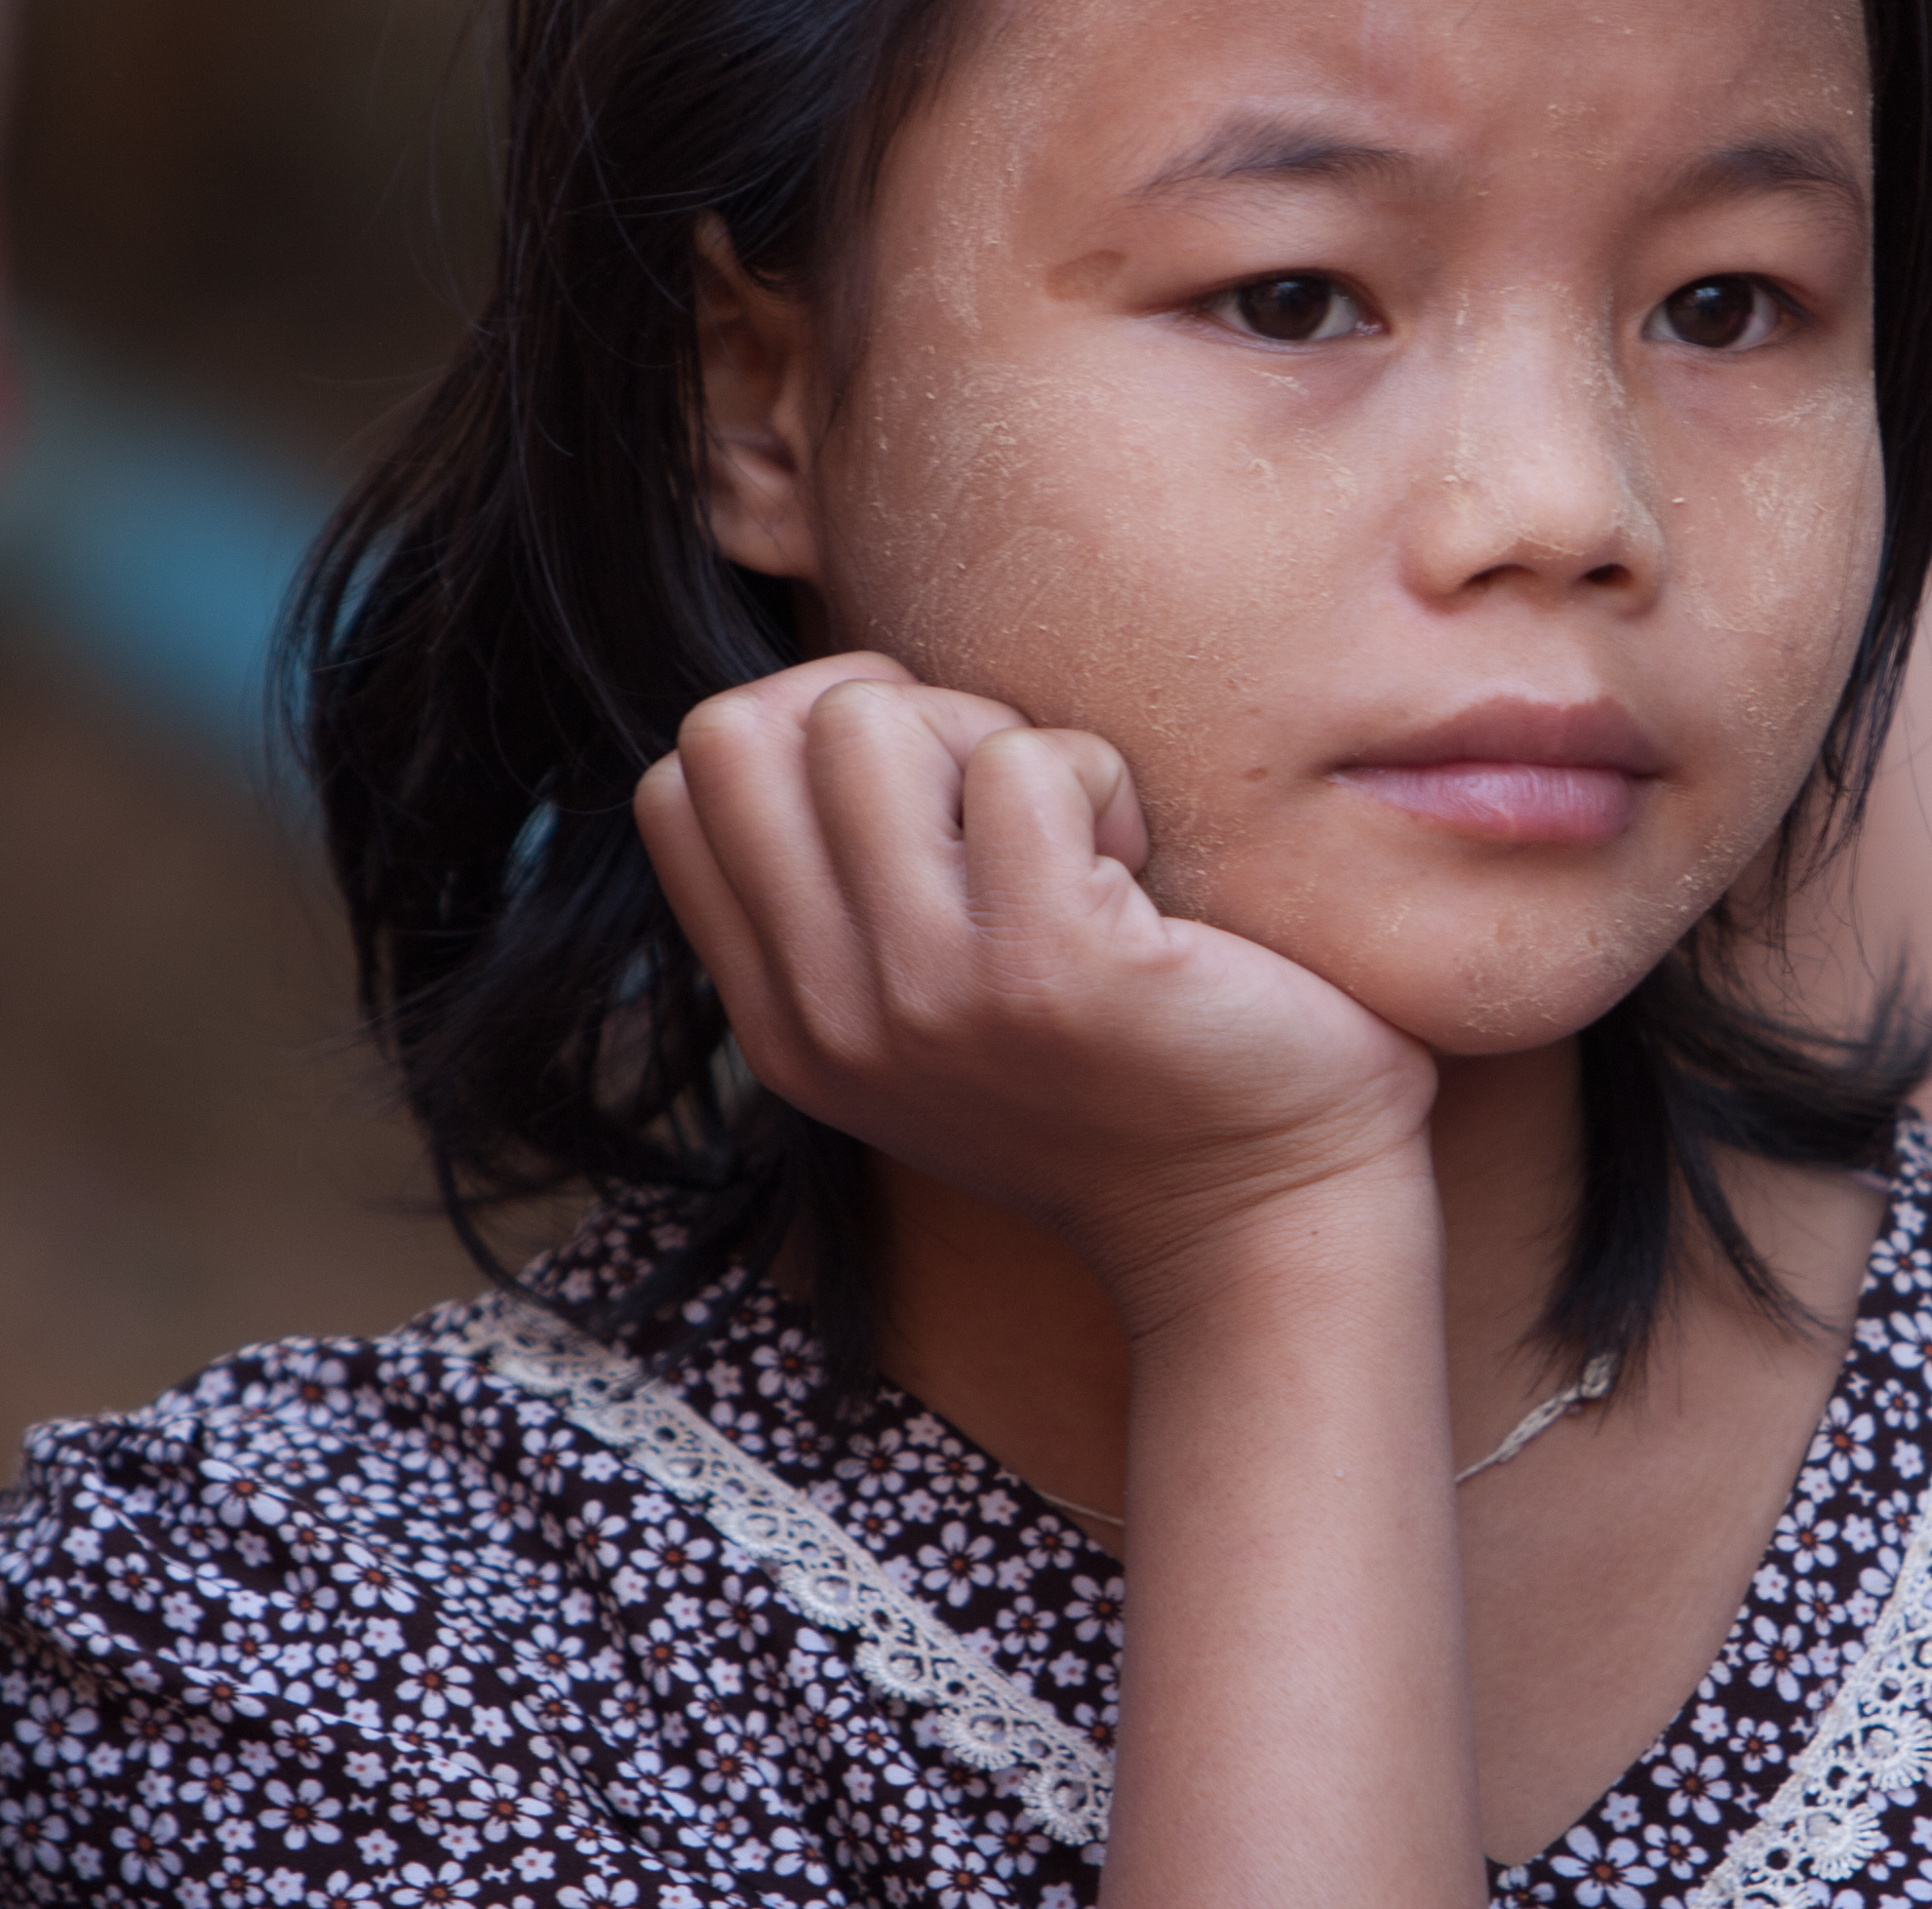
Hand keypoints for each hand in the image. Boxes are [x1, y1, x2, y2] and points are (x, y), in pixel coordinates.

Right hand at [635, 652, 1439, 1326]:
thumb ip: (847, 909)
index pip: (677, 787)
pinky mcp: (1045, 963)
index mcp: (787, 1026)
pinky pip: (1028, 762)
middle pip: (738, 731)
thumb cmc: (1121, 1086)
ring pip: (867, 721)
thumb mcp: (929, 1023)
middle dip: (881, 713)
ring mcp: (927, 990)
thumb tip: (822, 718)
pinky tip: (1139, 874)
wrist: (1254, 1219)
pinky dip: (1101, 778)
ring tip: (1072, 838)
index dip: (801, 731)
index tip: (927, 789)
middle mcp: (831, 1016)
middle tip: (997, 799)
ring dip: (993, 738)